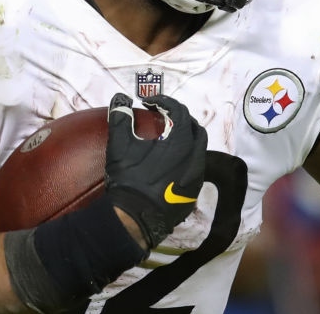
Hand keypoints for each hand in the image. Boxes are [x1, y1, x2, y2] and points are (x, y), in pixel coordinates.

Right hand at [105, 93, 207, 249]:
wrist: (136, 220)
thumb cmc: (130, 181)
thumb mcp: (120, 147)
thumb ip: (121, 119)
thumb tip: (120, 99)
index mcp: (181, 143)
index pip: (180, 111)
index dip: (164, 102)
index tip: (149, 104)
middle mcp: (195, 158)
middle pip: (196, 130)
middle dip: (181, 118)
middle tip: (163, 117)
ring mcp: (196, 178)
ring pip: (199, 151)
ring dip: (187, 140)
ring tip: (168, 139)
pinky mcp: (193, 194)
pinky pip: (195, 170)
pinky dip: (186, 160)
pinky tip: (171, 164)